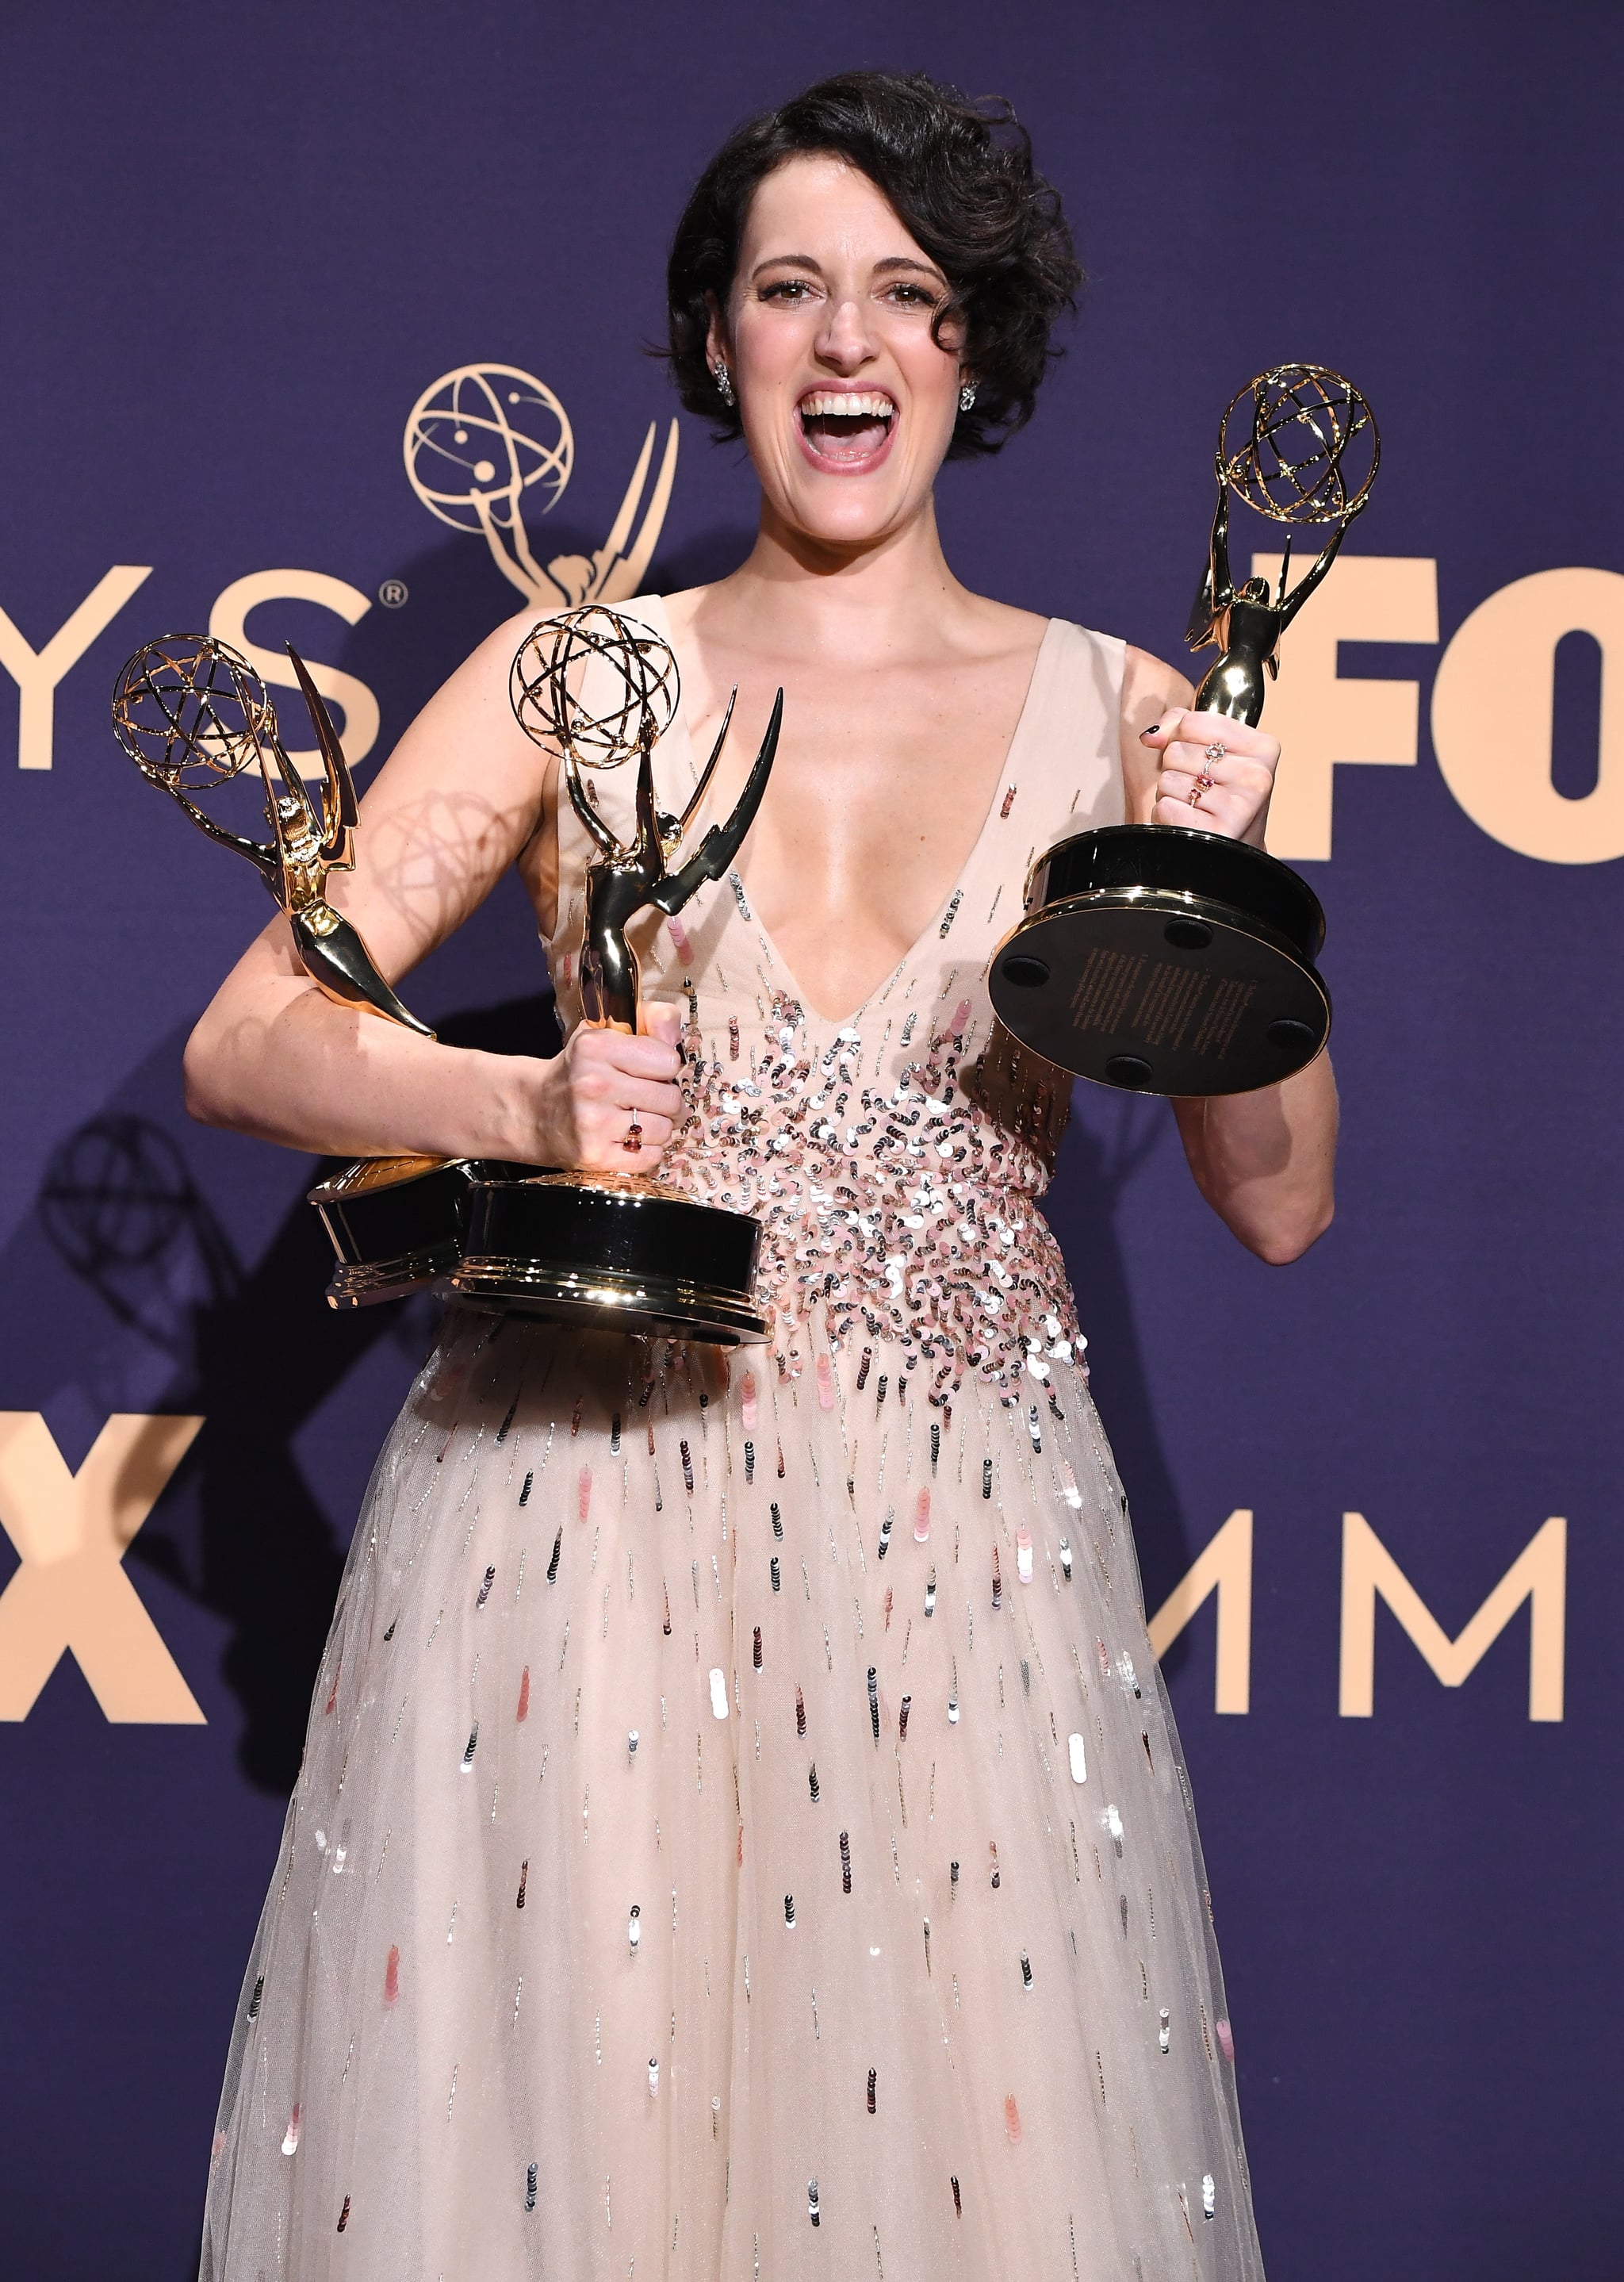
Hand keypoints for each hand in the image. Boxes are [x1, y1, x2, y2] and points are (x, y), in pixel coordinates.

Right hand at [529, 1001, 685, 1169]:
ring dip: (659, 1127)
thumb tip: (675, 1029)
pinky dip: (648, 1150)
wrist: (533, 1110)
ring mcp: (593, 1123)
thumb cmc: (578, 1070)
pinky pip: (651, 1157)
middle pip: (671, 1099)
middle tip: (649, 1099)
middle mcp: (594, 1084)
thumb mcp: (604, 1032)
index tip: (651, 1071)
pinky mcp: (595, 1155)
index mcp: (596, 1047)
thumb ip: (649, 1019)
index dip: (665, 1067)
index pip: (669, 1061)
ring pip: (664, 1130)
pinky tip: (630, 1138)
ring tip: (639, 1119)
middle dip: (667, 1101)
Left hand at [1139, 709, 1279, 847]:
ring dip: (1171, 794)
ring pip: (1167, 779)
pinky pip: (1165, 806)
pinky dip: (1167, 816)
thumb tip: (1152, 736)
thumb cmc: (1219, 796)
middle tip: (1199, 790)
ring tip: (1195, 807)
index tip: (1199, 757)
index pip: (1193, 722)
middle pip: (1176, 751)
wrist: (1235, 850)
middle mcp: (1256, 776)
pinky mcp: (1217, 832)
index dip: (1181, 738)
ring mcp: (1240, 806)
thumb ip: (1180, 726)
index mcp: (1262, 748)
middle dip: (1176, 770)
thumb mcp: (1214, 752)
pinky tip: (1189, 824)